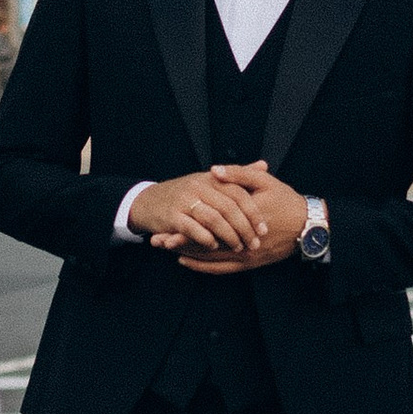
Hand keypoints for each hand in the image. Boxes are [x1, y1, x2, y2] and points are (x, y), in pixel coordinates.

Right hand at [125, 168, 271, 256]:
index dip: (253, 212)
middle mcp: (198, 186)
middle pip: (229, 207)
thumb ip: (237, 175)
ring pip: (213, 219)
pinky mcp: (172, 215)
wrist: (148, 201)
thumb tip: (263, 165)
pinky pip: (193, 229)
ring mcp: (184, 201)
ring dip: (228, 236)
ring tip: (238, 247)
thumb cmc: (185, 194)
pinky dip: (206, 239)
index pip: (239, 193)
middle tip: (254, 243)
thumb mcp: (210, 180)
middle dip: (244, 228)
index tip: (264, 229)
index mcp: (211, 178)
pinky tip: (213, 246)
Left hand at [176, 162, 306, 276]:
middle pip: (203, 243)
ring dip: (186, 254)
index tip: (165, 224)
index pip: (208, 224)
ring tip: (165, 249)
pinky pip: (222, 268)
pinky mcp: (250, 262)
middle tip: (156, 240)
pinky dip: (203, 267)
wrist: (309, 226)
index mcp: (244, 217)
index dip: (184, 225)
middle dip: (178, 241)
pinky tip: (187, 261)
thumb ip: (239, 174)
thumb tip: (214, 170)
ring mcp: (246, 254)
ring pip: (210, 258)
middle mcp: (242, 240)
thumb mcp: (265, 181)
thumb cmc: (287, 201)